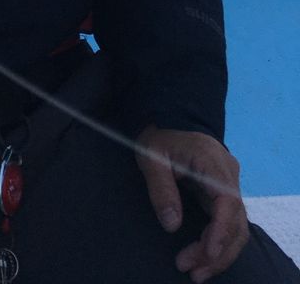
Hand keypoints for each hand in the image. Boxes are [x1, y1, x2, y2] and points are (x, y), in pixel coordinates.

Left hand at [136, 126, 248, 281]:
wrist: (169, 120)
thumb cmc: (160, 137)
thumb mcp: (152, 157)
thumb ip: (161, 188)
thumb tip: (171, 224)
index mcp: (212, 162)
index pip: (227, 201)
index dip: (221, 230)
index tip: (208, 253)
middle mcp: (228, 176)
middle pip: (236, 221)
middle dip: (217, 252)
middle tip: (192, 271)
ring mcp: (229, 186)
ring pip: (236, 228)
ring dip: (219, 253)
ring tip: (195, 272)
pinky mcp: (223, 196)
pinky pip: (228, 224)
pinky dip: (218, 243)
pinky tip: (202, 257)